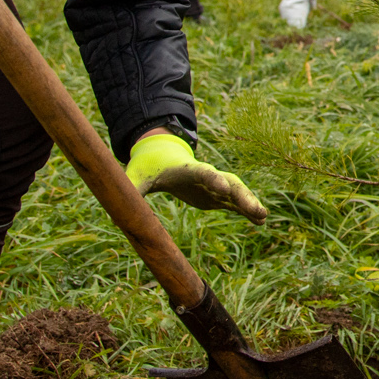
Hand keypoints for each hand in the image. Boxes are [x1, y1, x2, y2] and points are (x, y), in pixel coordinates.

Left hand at [126, 131, 265, 224]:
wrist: (164, 157)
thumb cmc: (148, 167)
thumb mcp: (135, 176)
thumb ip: (129, 189)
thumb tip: (115, 209)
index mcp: (187, 170)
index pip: (202, 173)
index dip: (212, 179)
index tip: (223, 187)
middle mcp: (207, 176)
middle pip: (228, 183)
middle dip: (242, 195)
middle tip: (257, 209)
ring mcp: (214, 185)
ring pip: (237, 193)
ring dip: (250, 204)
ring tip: (263, 217)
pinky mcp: (216, 196)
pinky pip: (235, 203)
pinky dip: (247, 211)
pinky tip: (261, 221)